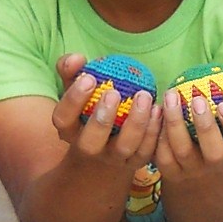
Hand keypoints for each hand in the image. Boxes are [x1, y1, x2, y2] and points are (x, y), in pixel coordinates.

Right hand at [48, 53, 160, 174]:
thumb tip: (77, 58)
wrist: (105, 148)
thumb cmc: (89, 109)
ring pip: (124, 147)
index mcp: (68, 130)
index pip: (63, 118)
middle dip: (102, 118)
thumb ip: (72, 71)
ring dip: (135, 123)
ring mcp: (112, 158)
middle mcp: (88, 148)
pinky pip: (146, 150)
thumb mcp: (77, 90)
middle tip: (114, 92)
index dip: (74, 100)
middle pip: (90, 142)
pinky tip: (159, 110)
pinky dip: (154, 131)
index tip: (89, 77)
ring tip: (144, 97)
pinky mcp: (135, 163)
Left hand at [155, 75, 222, 184]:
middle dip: (205, 127)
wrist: (199, 151)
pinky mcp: (171, 171)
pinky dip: (159, 132)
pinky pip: (163, 155)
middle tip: (197, 100)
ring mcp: (193, 169)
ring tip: (172, 96)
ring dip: (176, 123)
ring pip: (183, 152)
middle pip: (214, 153)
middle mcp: (218, 164)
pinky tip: (158, 110)